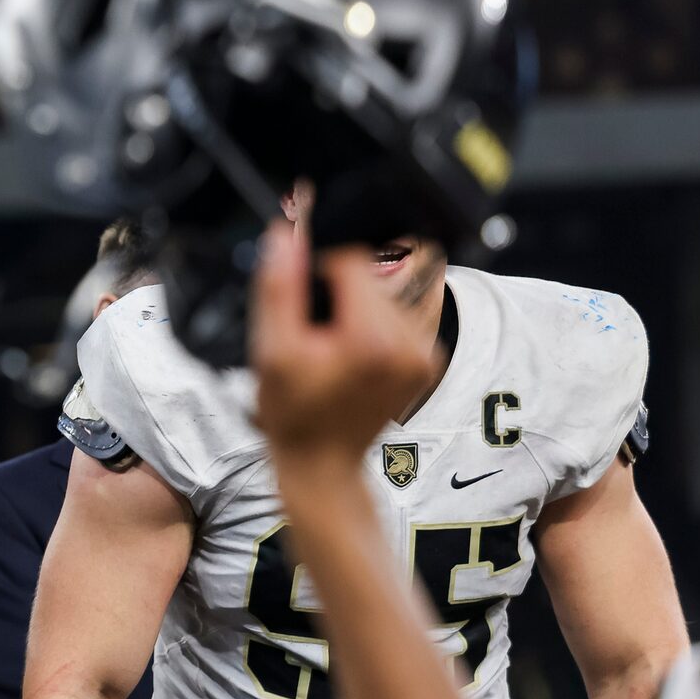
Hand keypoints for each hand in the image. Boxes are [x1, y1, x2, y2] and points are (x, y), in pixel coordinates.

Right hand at [247, 200, 436, 485]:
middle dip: (340, 293)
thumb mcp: (271, 349)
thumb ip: (279, 287)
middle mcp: (410, 343)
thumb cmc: (293, 414)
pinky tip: (353, 354)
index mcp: (373, 338)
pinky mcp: (428, 360)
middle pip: (372, 276)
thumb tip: (284, 235)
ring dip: (357, 307)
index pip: (352, 261)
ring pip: (387, 293)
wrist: (322, 463)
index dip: (319, 272)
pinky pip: (400, 316)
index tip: (303, 306)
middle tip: (316, 334)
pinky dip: (375, 324)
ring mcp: (425, 354)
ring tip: (334, 346)